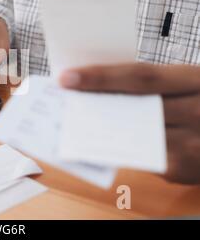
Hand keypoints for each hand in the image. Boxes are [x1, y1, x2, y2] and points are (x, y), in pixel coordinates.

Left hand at [59, 64, 199, 184]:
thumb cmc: (198, 100)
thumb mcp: (184, 83)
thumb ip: (151, 85)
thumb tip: (98, 88)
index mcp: (194, 81)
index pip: (141, 77)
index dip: (101, 77)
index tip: (66, 77)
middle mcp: (198, 112)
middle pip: (134, 109)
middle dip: (93, 105)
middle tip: (61, 102)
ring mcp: (193, 146)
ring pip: (133, 138)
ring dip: (100, 130)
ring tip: (71, 120)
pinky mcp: (184, 171)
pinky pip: (141, 159)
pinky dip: (119, 148)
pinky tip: (99, 140)